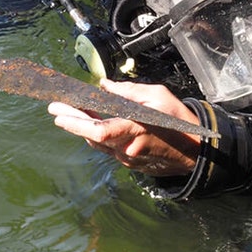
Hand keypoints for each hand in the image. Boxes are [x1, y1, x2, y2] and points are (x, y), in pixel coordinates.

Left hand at [48, 79, 201, 176]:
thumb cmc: (179, 121)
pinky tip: (92, 123)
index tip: (59, 112)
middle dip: (72, 122)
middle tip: (55, 109)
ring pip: (99, 143)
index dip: (76, 123)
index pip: (99, 131)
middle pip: (93, 137)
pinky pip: (109, 148)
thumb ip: (128, 91)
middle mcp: (129, 147)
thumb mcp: (158, 96)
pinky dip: (98, 135)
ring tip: (70, 111)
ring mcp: (129, 158)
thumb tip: (104, 86)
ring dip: (83, 128)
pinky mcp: (131, 164)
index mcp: (136, 129)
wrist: (196, 151)